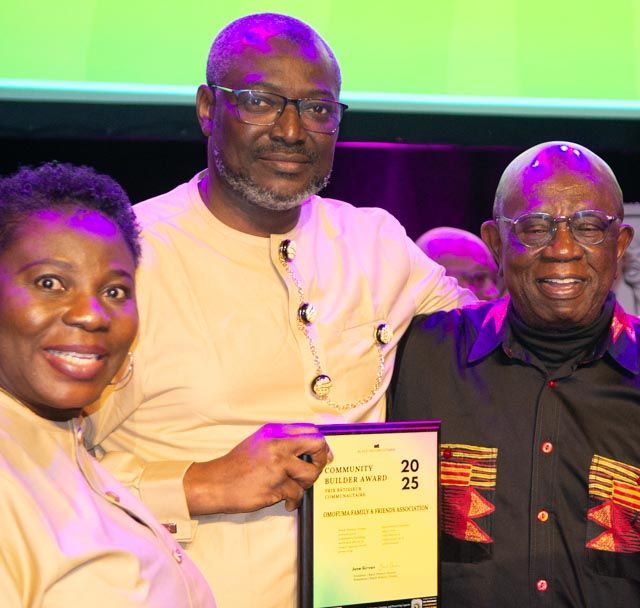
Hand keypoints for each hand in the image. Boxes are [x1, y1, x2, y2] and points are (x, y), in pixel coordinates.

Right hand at [183, 423, 331, 514]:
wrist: (215, 483)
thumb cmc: (236, 466)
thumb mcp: (259, 443)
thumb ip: (282, 442)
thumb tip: (310, 447)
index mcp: (274, 432)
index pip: (310, 431)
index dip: (321, 444)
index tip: (323, 454)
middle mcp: (278, 445)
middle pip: (317, 445)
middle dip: (321, 460)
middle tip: (314, 470)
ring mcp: (278, 465)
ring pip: (310, 474)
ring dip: (306, 484)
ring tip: (294, 488)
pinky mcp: (276, 485)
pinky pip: (297, 494)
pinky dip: (294, 501)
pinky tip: (286, 501)